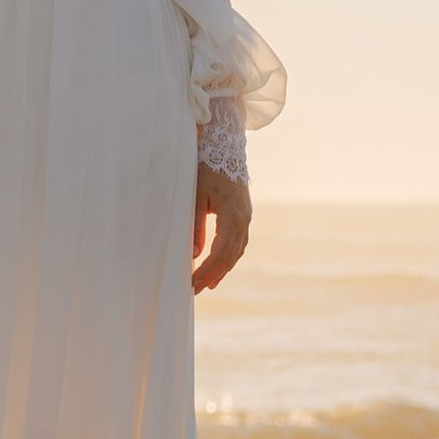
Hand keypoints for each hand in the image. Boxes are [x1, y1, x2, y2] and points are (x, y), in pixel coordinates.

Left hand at [192, 164, 250, 292]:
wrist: (225, 149)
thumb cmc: (206, 169)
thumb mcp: (195, 197)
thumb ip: (195, 226)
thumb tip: (195, 255)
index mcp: (232, 215)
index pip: (220, 252)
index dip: (207, 270)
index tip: (192, 283)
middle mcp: (243, 219)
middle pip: (230, 255)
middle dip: (213, 274)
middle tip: (196, 290)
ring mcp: (246, 217)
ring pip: (237, 251)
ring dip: (223, 269)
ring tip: (208, 284)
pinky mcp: (243, 215)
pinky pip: (239, 242)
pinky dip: (229, 257)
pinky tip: (220, 266)